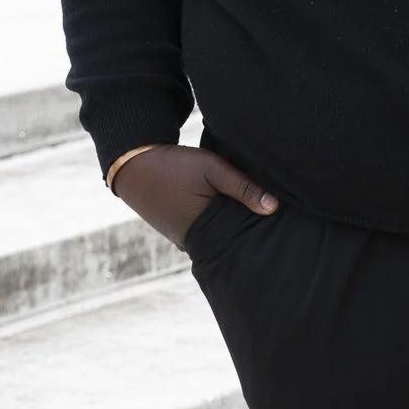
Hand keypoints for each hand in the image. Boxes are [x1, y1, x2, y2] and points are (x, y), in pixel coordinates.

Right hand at [111, 144, 278, 248]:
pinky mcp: (177, 231)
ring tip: (249, 220)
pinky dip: (214, 226)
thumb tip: (273, 207)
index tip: (274, 229)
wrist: (134, 164)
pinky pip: (203, 233)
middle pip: (227, 244)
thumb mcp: (212, 168)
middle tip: (267, 227)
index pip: (238, 243)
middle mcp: (191, 243)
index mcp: (202, 233)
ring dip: (227, 228)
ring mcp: (182, 239)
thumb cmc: (175, 165)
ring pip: (215, 238)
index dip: (254, 234)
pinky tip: (225, 215)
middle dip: (243, 235)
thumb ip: (243, 186)